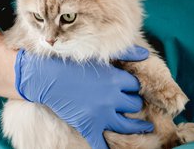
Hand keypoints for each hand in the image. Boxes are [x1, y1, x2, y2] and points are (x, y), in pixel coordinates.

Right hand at [14, 45, 154, 148]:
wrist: (47, 77)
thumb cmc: (72, 63)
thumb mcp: (100, 56)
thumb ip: (126, 53)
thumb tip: (146, 53)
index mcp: (116, 79)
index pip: (136, 86)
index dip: (134, 87)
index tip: (132, 89)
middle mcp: (112, 98)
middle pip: (134, 104)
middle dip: (134, 103)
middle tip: (133, 104)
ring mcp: (101, 114)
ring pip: (127, 125)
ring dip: (138, 126)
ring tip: (146, 128)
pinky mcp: (88, 126)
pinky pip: (102, 144)